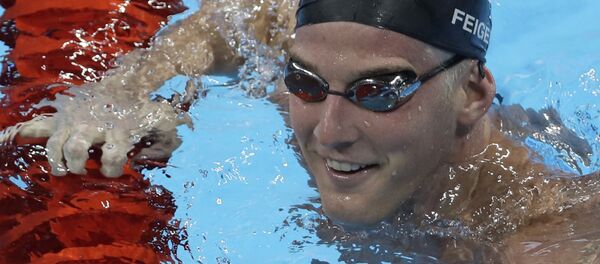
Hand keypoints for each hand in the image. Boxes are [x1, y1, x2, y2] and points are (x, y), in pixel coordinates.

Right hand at [14, 79, 196, 177]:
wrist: (128, 81)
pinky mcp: (66, 117)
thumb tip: (148, 157)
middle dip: (76, 162)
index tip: (113, 171)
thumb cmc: (145, 109)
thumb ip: (167, 142)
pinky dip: (38, 140)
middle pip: (76, 147)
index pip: (112, 155)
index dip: (111, 169)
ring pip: (57, 142)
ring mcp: (77, 120)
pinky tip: (41, 154)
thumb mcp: (164, 123)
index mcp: (120, 129)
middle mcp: (95, 125)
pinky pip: (44, 129)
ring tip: (63, 170)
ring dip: (57, 159)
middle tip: (82, 169)